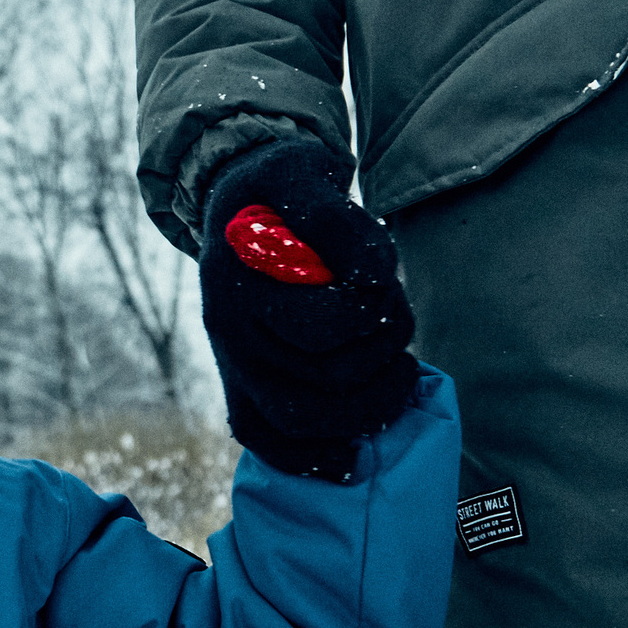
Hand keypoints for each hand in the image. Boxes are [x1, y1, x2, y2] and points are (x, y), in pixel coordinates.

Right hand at [198, 139, 417, 481]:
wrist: (239, 205)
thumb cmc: (279, 186)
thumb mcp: (301, 171)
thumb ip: (334, 216)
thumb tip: (370, 278)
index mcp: (238, 279)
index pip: (324, 326)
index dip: (374, 313)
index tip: (385, 286)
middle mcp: (229, 331)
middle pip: (322, 380)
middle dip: (382, 357)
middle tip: (398, 326)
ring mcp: (235, 365)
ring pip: (304, 421)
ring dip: (370, 403)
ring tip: (397, 371)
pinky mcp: (242, 388)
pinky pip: (270, 443)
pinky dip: (313, 457)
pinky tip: (352, 454)